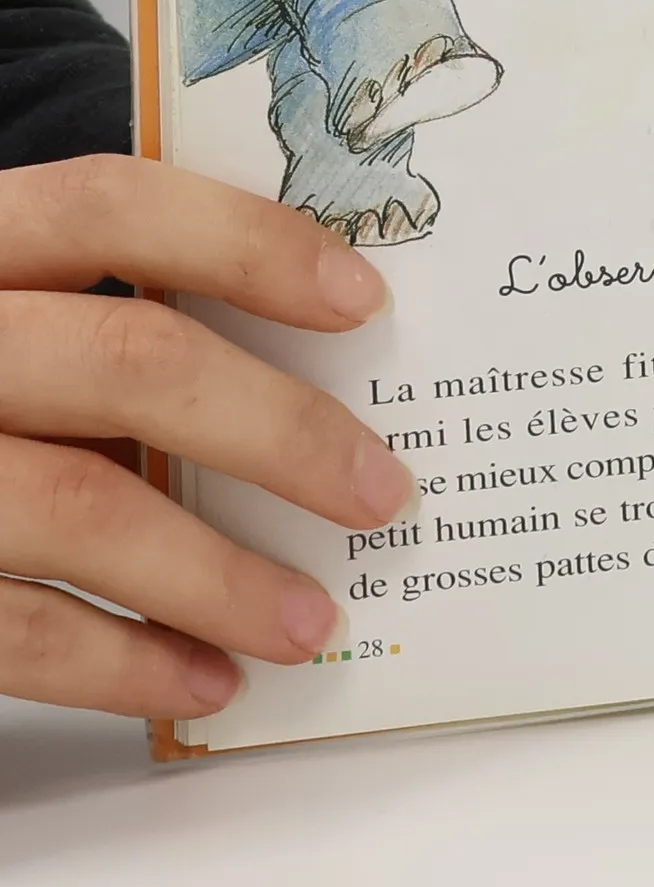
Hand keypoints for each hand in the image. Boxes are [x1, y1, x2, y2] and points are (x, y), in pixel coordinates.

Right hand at [0, 156, 409, 717]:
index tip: (363, 297)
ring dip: (218, 576)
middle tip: (382, 493)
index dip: (244, 243)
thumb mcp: (10, 319)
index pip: (111, 206)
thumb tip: (320, 377)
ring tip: (312, 621)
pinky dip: (124, 664)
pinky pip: (11, 628)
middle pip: (130, 362)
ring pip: (80, 506)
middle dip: (278, 432)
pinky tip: (208, 680)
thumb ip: (113, 324)